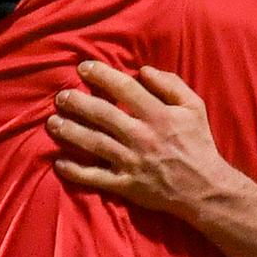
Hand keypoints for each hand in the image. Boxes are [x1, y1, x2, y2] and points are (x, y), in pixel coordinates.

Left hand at [47, 61, 251, 216]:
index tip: (82, 68)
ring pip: (93, 143)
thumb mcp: (194, 107)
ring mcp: (131, 161)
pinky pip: (95, 177)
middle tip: (60, 97)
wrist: (204, 188)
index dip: (101, 75)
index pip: (124, 88)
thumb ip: (171, 85)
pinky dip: (75, 171)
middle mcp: (141, 136)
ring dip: (69, 131)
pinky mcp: (126, 184)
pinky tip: (58, 162)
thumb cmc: (199, 144)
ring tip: (52, 123)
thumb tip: (143, 70)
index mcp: (158, 114)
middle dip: (77, 103)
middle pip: (101, 114)